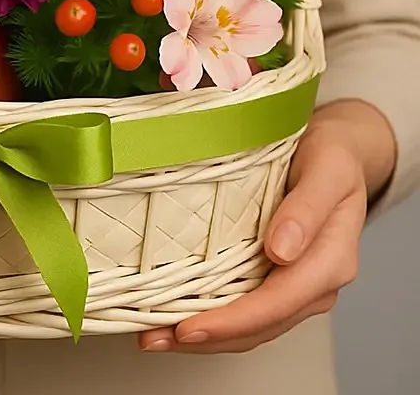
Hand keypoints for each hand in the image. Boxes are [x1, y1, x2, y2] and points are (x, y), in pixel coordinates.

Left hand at [139, 99, 395, 353]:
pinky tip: (178, 315)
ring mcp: (295, 284)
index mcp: (330, 261)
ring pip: (250, 327)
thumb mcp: (327, 171)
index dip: (232, 321)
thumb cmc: (332, 157)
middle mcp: (314, 282)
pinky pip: (245, 308)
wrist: (338, 152)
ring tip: (155, 336)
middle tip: (153, 337)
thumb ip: (307, 209)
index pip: (277, 303)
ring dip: (204, 336)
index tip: (189, 327)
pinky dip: (213, 318)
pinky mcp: (276, 276)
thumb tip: (281, 252)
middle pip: (259, 326)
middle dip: (207, 337)